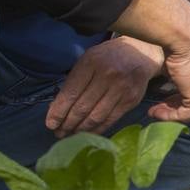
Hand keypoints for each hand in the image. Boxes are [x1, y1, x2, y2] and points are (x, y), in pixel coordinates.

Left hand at [46, 37, 162, 136]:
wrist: (139, 54)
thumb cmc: (107, 58)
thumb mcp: (87, 61)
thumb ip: (74, 82)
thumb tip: (57, 109)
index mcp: (91, 63)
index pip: (71, 92)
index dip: (59, 111)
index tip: (50, 124)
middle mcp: (107, 75)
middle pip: (83, 107)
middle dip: (68, 123)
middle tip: (58, 133)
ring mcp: (121, 88)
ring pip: (96, 116)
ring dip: (80, 129)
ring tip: (70, 135)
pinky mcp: (131, 100)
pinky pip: (110, 119)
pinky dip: (97, 129)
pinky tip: (88, 133)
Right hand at [149, 33, 189, 124]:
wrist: (181, 35)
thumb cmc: (179, 40)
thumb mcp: (181, 61)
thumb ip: (179, 75)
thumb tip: (170, 82)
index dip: (179, 98)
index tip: (164, 100)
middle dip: (174, 107)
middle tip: (157, 109)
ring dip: (170, 114)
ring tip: (154, 112)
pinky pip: (185, 115)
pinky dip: (169, 116)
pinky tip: (155, 112)